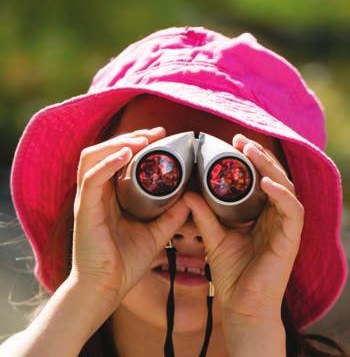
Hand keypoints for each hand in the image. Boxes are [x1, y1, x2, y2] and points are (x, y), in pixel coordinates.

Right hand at [71, 127, 190, 306]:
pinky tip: (127, 155)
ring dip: (118, 143)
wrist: (106, 289)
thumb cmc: (125, 263)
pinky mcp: (84, 210)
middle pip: (104, 150)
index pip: (117, 157)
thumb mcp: (157, 233)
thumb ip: (172, 215)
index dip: (137, 141)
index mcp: (109, 196)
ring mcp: (87, 200)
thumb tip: (193, 199)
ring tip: (143, 139)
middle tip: (156, 132)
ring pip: (93, 156)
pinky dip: (109, 163)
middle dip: (130, 136)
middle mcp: (95, 193)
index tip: (162, 134)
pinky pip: (92, 178)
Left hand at [185, 133, 302, 346]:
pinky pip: (292, 210)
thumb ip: (204, 215)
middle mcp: (278, 216)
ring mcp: (286, 226)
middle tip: (240, 139)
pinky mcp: (291, 239)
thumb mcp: (214, 238)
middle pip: (276, 177)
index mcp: (263, 214)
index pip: (262, 178)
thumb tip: (186, 191)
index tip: (233, 142)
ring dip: (270, 167)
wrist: (242, 308)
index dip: (252, 158)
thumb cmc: (233, 276)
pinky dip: (280, 194)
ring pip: (286, 187)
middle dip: (260, 155)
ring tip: (250, 152)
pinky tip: (265, 183)